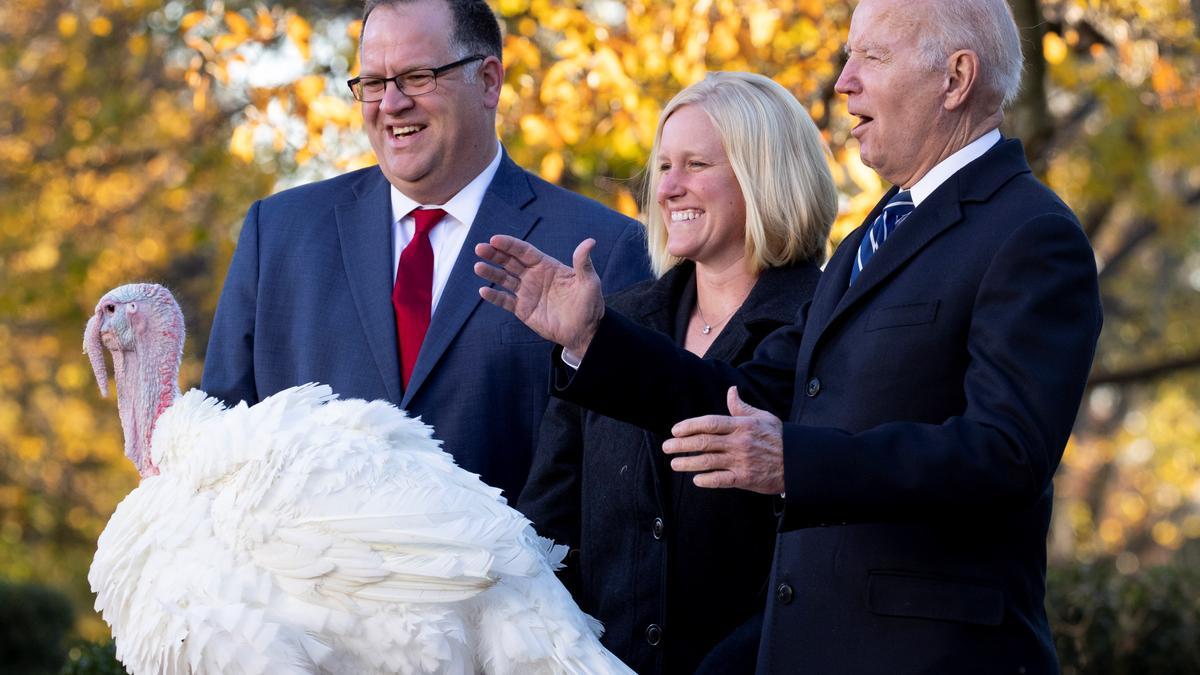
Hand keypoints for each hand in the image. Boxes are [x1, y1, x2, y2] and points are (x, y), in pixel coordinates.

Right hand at [475, 235, 604, 356]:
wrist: (585, 332)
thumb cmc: (589, 305)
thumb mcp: (589, 282)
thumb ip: (583, 263)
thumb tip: (590, 242)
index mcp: (547, 266)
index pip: (525, 251)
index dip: (510, 244)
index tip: (495, 239)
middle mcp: (534, 276)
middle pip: (510, 262)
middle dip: (495, 254)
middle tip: (480, 248)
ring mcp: (527, 292)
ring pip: (504, 279)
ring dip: (491, 273)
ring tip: (478, 267)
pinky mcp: (523, 309)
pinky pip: (505, 301)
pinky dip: (494, 296)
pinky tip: (484, 291)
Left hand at [662, 387, 784, 493]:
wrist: (798, 462)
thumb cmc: (779, 438)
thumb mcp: (763, 417)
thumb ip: (742, 407)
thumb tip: (731, 391)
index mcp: (741, 425)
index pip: (710, 423)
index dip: (689, 426)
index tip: (675, 430)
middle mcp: (739, 442)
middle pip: (704, 442)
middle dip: (681, 445)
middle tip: (666, 447)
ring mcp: (741, 461)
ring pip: (708, 461)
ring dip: (688, 463)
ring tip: (674, 463)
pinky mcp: (745, 478)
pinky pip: (721, 480)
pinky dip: (707, 480)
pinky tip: (696, 480)